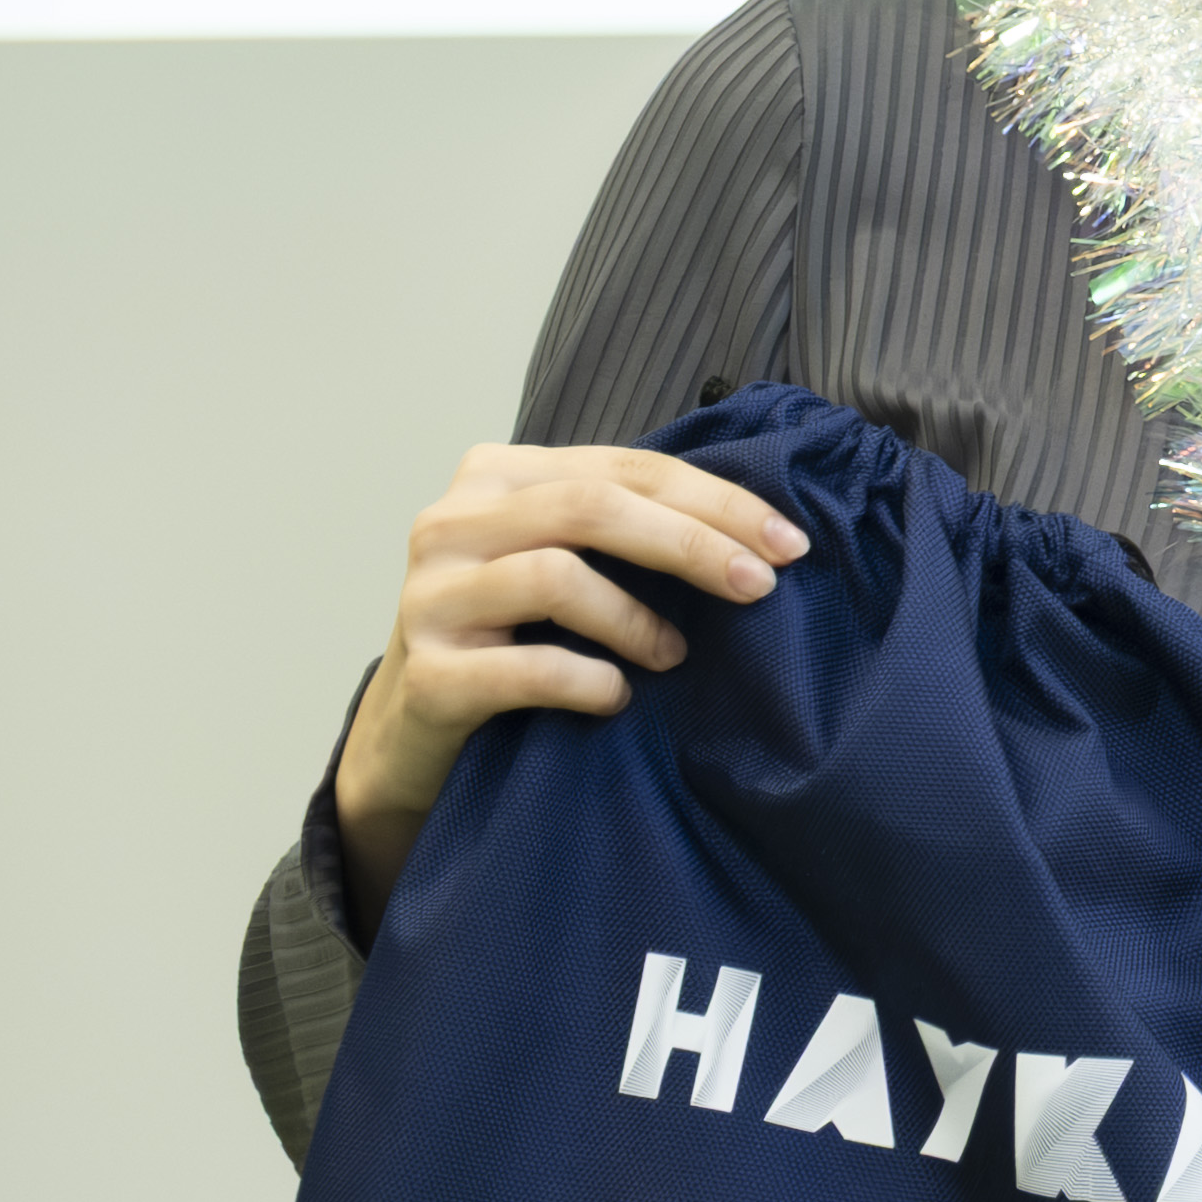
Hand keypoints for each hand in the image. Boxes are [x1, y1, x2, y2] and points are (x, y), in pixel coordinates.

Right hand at [333, 444, 811, 923]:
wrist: (412, 732)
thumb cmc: (511, 636)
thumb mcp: (561, 560)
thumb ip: (626, 527)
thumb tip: (757, 534)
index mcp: (496, 476)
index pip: (625, 469)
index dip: (717, 501)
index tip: (790, 544)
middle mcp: (452, 522)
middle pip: (592, 508)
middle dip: (693, 545)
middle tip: (758, 588)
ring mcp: (429, 597)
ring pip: (556, 577)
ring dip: (637, 620)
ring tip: (674, 656)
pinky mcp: (426, 675)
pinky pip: (530, 668)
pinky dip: (592, 682)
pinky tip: (616, 697)